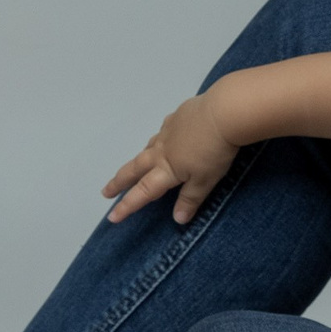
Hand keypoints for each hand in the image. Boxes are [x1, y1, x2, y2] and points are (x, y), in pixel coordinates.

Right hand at [103, 94, 240, 224]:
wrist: (224, 112)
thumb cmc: (216, 151)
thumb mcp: (206, 180)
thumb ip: (190, 199)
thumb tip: (177, 219)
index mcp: (168, 168)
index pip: (143, 191)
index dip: (127, 205)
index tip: (112, 217)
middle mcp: (162, 150)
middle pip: (135, 168)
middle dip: (119, 182)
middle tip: (106, 192)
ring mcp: (168, 131)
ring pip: (147, 148)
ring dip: (138, 160)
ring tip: (135, 166)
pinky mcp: (177, 116)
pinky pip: (163, 130)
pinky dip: (159, 139)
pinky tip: (164, 137)